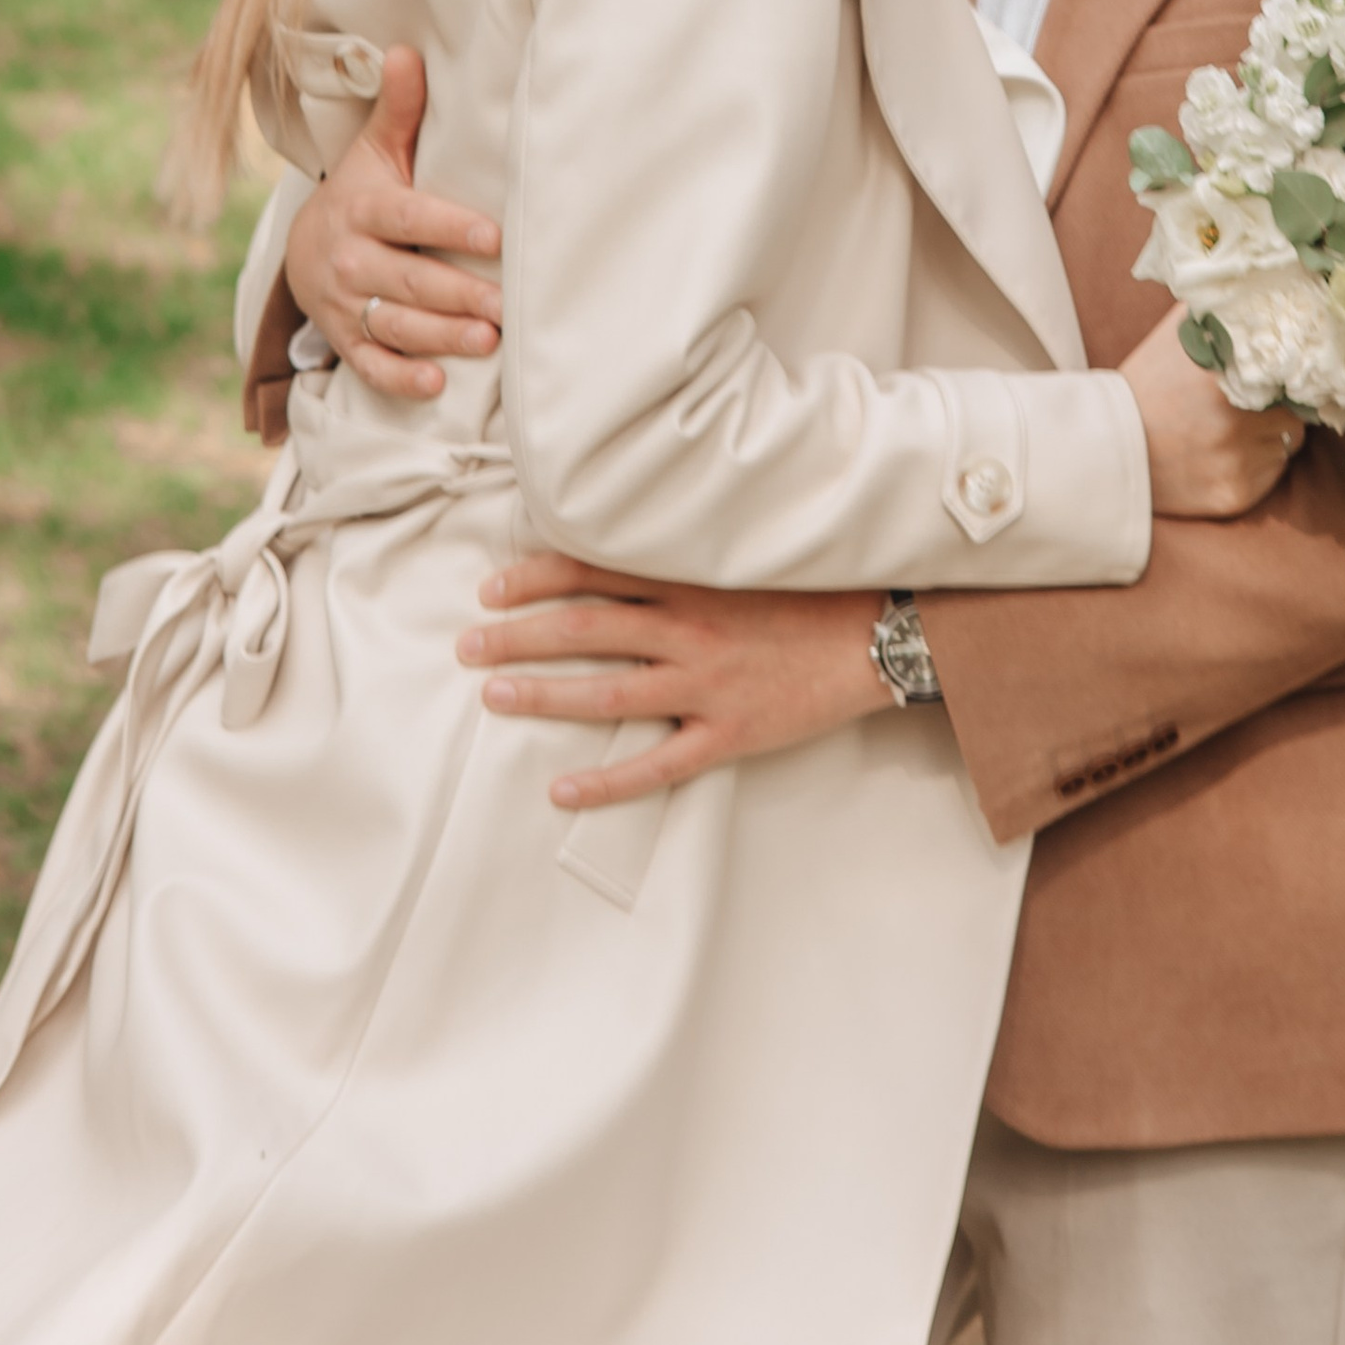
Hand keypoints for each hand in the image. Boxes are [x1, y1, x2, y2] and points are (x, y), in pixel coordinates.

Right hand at [281, 45, 505, 401]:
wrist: (304, 248)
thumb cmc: (362, 193)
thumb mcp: (375, 151)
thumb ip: (398, 109)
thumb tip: (407, 50)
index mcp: (363, 208)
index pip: (408, 218)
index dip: (449, 228)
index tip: (493, 237)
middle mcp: (349, 258)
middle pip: (406, 279)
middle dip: (457, 294)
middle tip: (505, 306)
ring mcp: (343, 302)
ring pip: (393, 324)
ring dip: (440, 336)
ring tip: (486, 341)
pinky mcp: (343, 337)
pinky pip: (368, 364)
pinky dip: (399, 378)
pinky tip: (435, 383)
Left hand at [459, 554, 884, 807]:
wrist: (878, 633)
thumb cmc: (810, 592)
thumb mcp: (743, 558)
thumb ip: (682, 560)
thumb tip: (615, 555)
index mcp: (691, 580)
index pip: (594, 571)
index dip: (535, 578)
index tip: (490, 587)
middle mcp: (689, 628)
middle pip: (586, 628)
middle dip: (518, 635)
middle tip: (466, 645)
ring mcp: (706, 684)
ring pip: (608, 690)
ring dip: (545, 693)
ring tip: (494, 695)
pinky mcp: (728, 733)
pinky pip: (656, 763)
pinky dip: (606, 781)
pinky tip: (562, 789)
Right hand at [1120, 314, 1303, 518]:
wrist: (1107, 447)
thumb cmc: (1149, 383)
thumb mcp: (1179, 332)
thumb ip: (1224, 307)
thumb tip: (1269, 282)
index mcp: (1222, 372)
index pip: (1292, 368)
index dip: (1286, 370)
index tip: (1276, 371)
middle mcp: (1235, 419)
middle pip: (1296, 408)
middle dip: (1278, 404)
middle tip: (1248, 402)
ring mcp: (1237, 460)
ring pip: (1287, 441)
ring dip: (1269, 434)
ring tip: (1230, 428)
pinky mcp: (1237, 494)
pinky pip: (1272, 472)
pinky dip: (1257, 464)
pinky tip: (1223, 454)